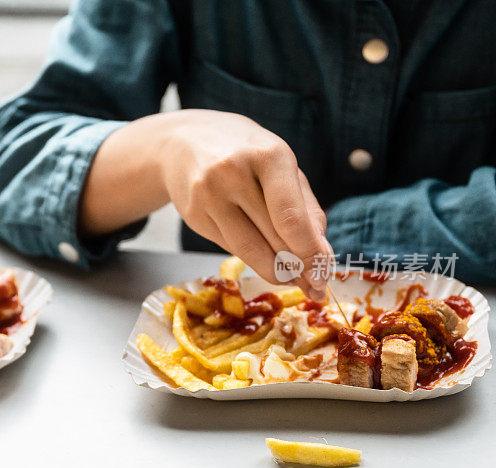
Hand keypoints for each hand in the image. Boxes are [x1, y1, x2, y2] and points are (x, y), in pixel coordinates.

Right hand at [158, 110, 330, 298]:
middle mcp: (232, 174)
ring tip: (291, 278)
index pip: (290, 217)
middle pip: (272, 238)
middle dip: (297, 268)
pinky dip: (251, 256)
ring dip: (274, 272)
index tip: (323, 275)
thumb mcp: (282, 166)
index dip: (309, 252)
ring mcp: (207, 196)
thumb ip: (306, 209)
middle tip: (314, 286)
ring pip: (248, 251)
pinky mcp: (193, 215)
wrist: (185, 142)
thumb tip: (322, 257)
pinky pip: (230, 247)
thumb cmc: (246, 154)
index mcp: (267, 155)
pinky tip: (261, 254)